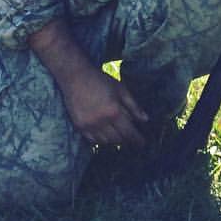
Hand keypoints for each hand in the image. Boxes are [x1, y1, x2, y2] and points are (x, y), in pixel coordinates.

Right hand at [27, 16, 148, 147]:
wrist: (75, 77)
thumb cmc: (100, 80)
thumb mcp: (121, 89)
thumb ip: (134, 106)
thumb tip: (145, 120)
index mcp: (114, 111)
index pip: (129, 133)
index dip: (137, 140)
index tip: (143, 143)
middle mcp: (101, 121)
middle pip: (118, 140)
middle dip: (127, 141)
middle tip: (133, 139)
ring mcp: (89, 126)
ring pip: (105, 142)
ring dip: (114, 141)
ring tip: (120, 136)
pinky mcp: (79, 127)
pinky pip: (93, 141)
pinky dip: (101, 140)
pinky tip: (106, 135)